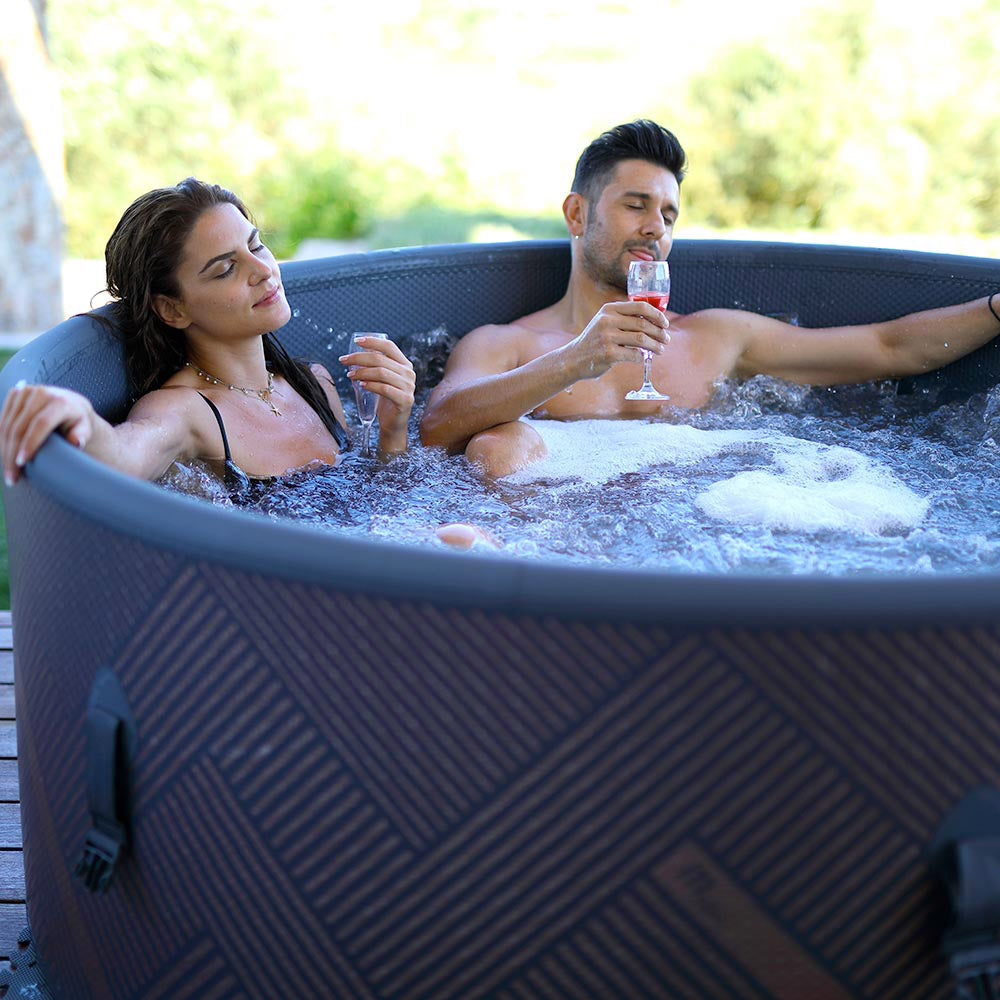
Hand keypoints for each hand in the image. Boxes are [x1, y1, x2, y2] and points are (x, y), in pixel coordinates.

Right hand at [0, 382, 97, 485]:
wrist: (70, 402)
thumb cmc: (78, 421)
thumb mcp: (84, 428)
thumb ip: (81, 435)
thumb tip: (75, 442)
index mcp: (60, 401)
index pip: (41, 424)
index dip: (30, 443)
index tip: (23, 462)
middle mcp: (41, 392)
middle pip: (20, 426)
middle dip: (13, 453)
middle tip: (12, 477)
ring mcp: (26, 391)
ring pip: (7, 425)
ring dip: (4, 450)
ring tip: (8, 472)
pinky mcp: (15, 394)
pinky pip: (2, 420)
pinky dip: (1, 440)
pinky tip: (4, 456)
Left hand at [339, 336, 415, 450]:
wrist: (393, 423)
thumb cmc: (385, 399)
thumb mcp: (381, 379)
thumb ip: (375, 366)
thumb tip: (355, 353)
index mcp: (404, 364)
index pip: (389, 346)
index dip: (372, 341)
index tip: (356, 342)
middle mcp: (409, 373)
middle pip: (381, 359)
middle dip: (359, 358)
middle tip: (344, 361)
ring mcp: (409, 387)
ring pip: (382, 373)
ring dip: (362, 372)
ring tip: (350, 375)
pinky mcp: (405, 400)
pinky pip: (385, 388)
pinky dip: (371, 385)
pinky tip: (361, 385)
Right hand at [565, 300, 669, 379]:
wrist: (574, 359)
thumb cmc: (595, 341)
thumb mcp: (605, 322)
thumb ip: (624, 317)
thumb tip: (654, 319)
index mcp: (609, 309)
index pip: (640, 307)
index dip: (657, 315)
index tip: (665, 323)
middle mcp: (607, 321)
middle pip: (643, 324)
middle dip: (659, 333)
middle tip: (666, 340)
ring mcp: (607, 337)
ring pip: (641, 339)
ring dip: (655, 346)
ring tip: (660, 350)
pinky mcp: (608, 354)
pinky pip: (634, 354)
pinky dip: (642, 357)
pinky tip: (643, 358)